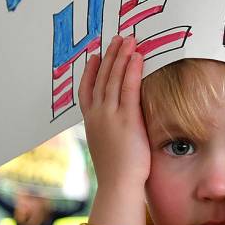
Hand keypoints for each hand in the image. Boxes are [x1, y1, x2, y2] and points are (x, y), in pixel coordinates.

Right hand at [79, 35, 149, 224]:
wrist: (118, 185)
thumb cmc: (117, 172)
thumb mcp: (107, 146)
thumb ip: (110, 132)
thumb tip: (118, 129)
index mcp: (91, 123)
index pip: (86, 90)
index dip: (90, 71)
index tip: (94, 55)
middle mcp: (98, 115)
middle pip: (101, 78)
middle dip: (109, 56)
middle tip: (116, 39)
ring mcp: (111, 116)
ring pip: (114, 78)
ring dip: (121, 57)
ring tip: (128, 40)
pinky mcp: (127, 119)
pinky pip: (129, 88)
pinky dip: (132, 70)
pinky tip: (137, 57)